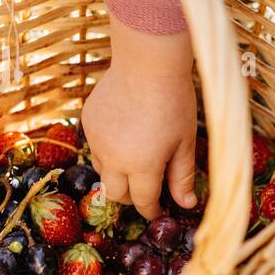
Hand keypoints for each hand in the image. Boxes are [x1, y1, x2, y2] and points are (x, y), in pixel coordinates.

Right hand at [83, 15, 198, 219]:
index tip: (159, 211)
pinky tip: (125, 135)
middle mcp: (113, 158)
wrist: (146, 63)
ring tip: (137, 161)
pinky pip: (95, 146)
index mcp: (141, 167)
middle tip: (148, 190)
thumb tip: (186, 204)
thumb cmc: (174, 103)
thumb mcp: (185, 143)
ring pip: (103, 171)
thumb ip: (182, 176)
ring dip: (118, 175)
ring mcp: (96, 139)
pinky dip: (109, 150)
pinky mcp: (87, 121)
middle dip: (132, 198)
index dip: (152, 210)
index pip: (143, 202)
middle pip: (116, 194)